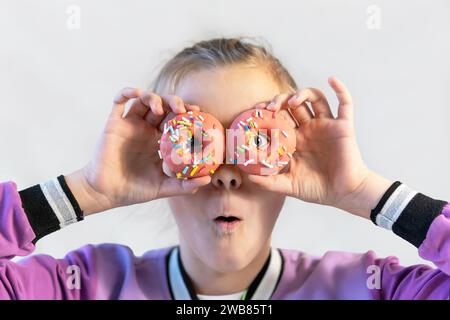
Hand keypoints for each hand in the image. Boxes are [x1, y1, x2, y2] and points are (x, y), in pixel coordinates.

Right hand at [65, 88, 210, 214]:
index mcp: (159, 141)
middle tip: (182, 109)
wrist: (106, 193)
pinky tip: (137, 93)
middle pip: (164, 107)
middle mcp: (146, 130)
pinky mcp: (114, 123)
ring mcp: (130, 124)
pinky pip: (119, 101)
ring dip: (154, 98)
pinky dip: (127, 92)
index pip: (177, 121)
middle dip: (175, 103)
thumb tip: (208, 179)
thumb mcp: (163, 188)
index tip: (198, 114)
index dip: (187, 114)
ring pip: (144, 100)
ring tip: (160, 108)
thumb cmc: (134, 190)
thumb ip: (184, 184)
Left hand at [248, 77, 391, 218]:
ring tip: (291, 102)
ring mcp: (326, 125)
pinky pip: (345, 103)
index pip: (278, 118)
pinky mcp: (343, 126)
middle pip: (293, 105)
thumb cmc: (318, 190)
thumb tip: (249, 176)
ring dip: (302, 94)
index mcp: (295, 139)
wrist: (344, 194)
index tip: (255, 112)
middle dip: (280, 101)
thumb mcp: (289, 185)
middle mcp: (309, 128)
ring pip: (314, 98)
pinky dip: (340, 89)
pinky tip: (331, 79)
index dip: (266, 112)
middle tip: (270, 108)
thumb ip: (269, 182)